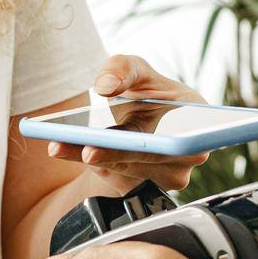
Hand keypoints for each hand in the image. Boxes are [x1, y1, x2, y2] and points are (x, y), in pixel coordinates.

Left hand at [44, 54, 209, 191]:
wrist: (134, 119)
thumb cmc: (141, 91)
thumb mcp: (133, 70)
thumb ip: (122, 69)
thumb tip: (106, 86)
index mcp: (197, 118)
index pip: (178, 134)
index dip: (156, 142)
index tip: (131, 139)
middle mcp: (190, 154)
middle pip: (148, 158)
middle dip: (113, 154)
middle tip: (85, 149)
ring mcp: (171, 177)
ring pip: (129, 172)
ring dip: (96, 161)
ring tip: (60, 146)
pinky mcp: (149, 190)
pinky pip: (118, 182)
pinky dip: (95, 167)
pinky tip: (70, 151)